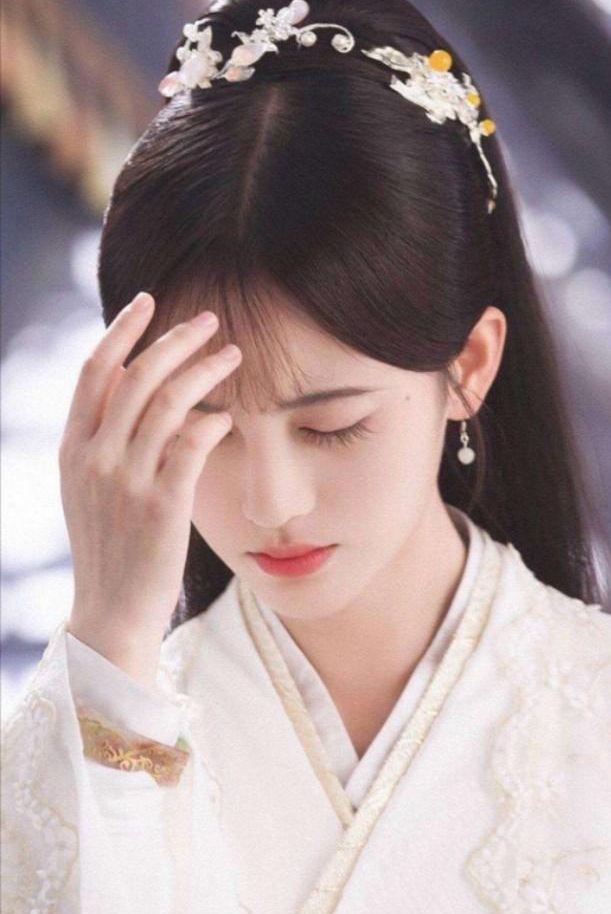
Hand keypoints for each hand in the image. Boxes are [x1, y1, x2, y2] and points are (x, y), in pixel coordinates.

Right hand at [60, 292, 240, 685]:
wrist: (112, 612)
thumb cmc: (110, 547)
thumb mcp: (88, 489)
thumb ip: (102, 440)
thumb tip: (128, 389)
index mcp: (73, 449)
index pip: (94, 371)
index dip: (122, 330)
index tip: (148, 301)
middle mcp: (94, 458)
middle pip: (137, 376)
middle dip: (174, 339)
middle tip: (209, 318)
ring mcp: (126, 481)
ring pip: (168, 402)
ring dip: (205, 370)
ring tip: (234, 354)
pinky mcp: (162, 505)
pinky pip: (192, 444)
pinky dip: (214, 420)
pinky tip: (232, 414)